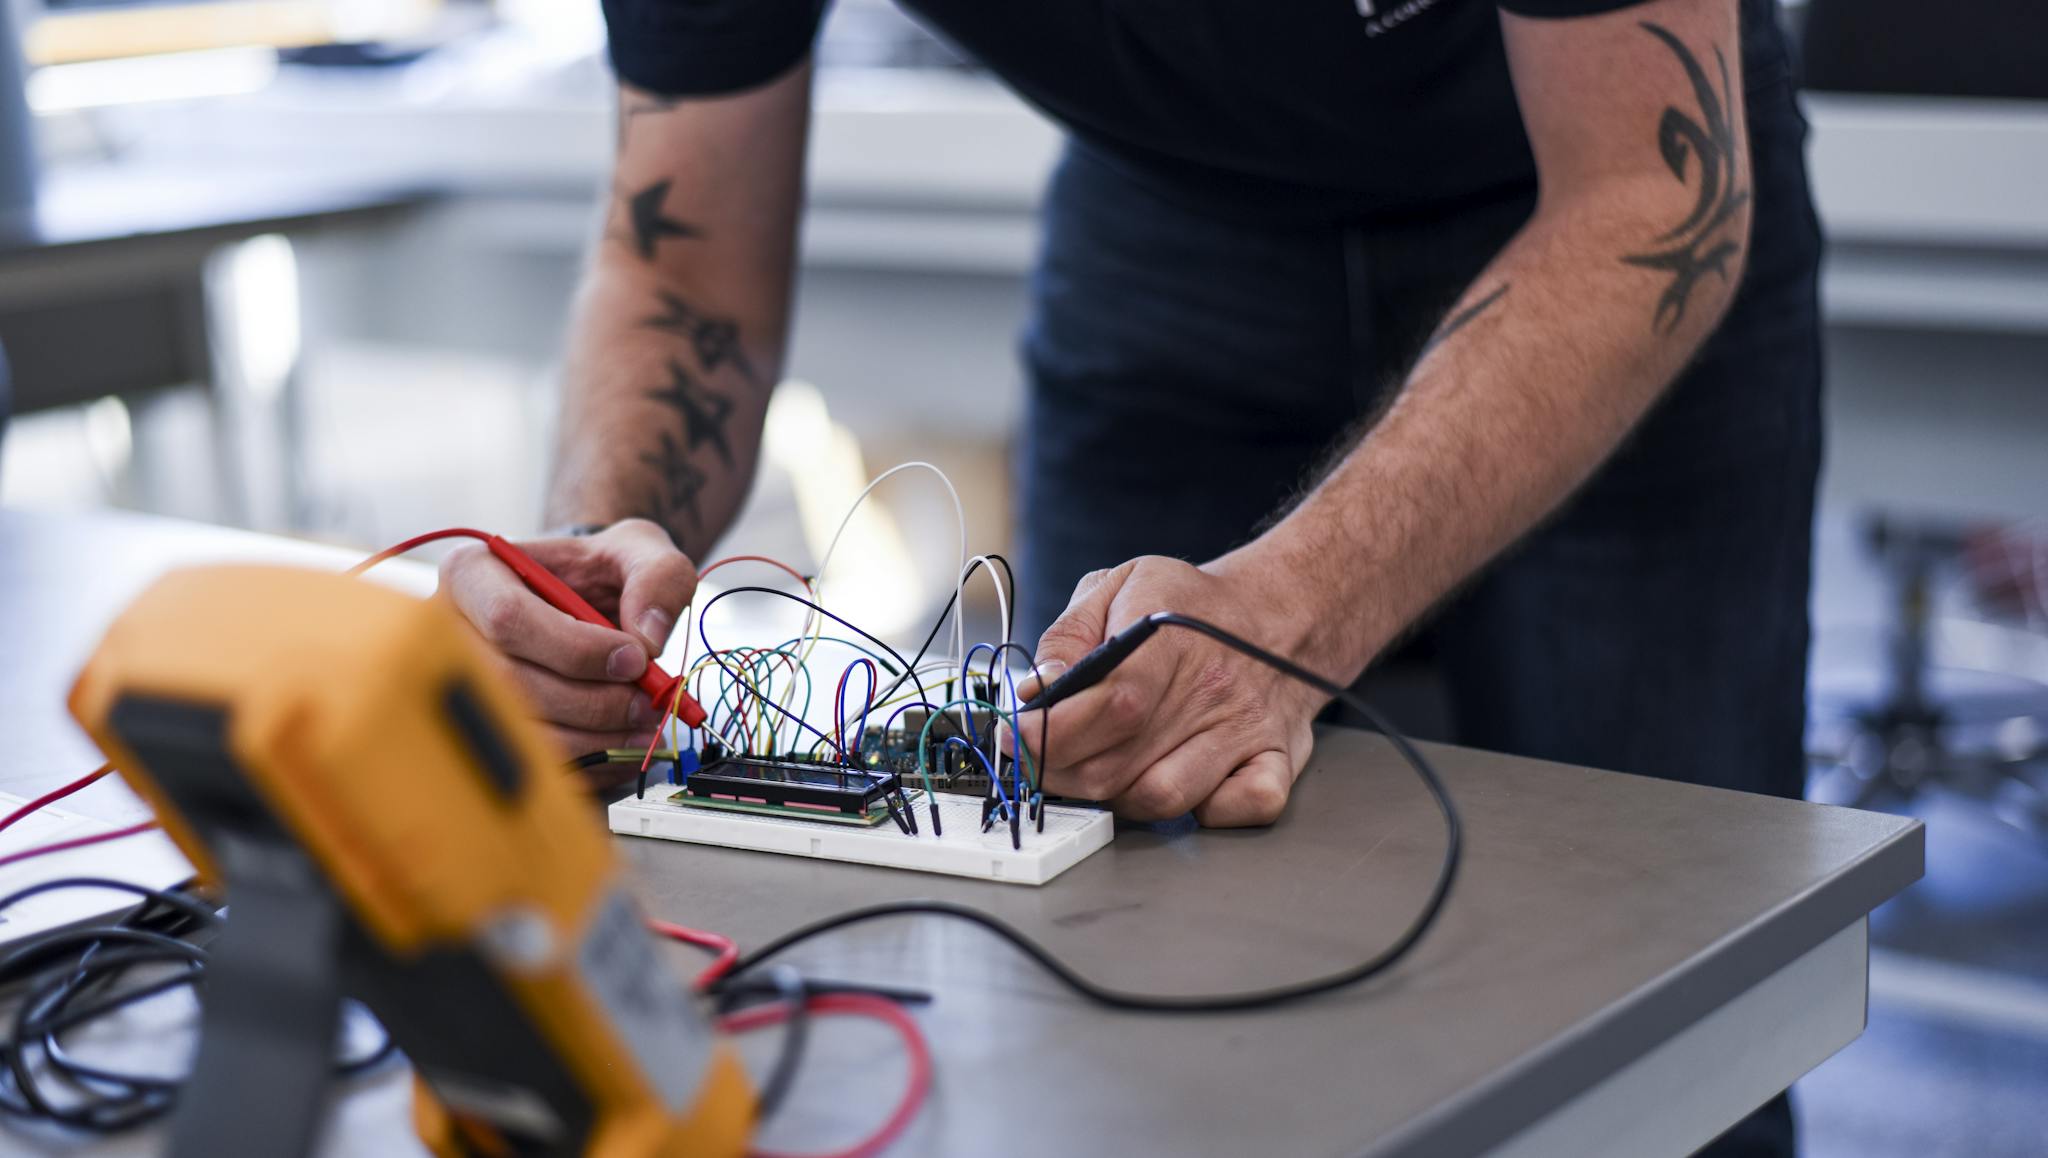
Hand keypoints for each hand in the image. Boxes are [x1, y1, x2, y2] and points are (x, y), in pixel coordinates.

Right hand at [440, 519, 697, 762]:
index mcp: (474, 575)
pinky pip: (531, 763)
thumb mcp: (639, 550)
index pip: (507, 618)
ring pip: (519, 729)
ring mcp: (464, 688)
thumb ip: (657, 577)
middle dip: (591, 700)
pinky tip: (624, 747)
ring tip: (643, 724)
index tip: (633, 658)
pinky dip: (590, 762)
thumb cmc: (600, 573)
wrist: (593, 604)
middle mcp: (453, 635)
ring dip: (594, 737)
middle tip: (647, 701)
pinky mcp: (490, 730)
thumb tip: (648, 636)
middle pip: (510, 682)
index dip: (575, 648)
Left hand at [1011, 556, 1327, 826]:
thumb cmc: (1189, 606)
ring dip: (1116, 796)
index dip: (1053, 734)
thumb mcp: (1119, 586)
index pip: (1112, 704)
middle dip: (1062, 772)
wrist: (1278, 611)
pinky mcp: (1276, 759)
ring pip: (1162, 797)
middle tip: (1041, 759)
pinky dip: (1204, 811)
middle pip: (1121, 763)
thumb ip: (1068, 636)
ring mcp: (1247, 730)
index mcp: (1172, 639)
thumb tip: (1035, 692)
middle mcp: (1214, 689)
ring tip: (1100, 769)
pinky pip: (1240, 807)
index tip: (1018, 739)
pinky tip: (1172, 782)